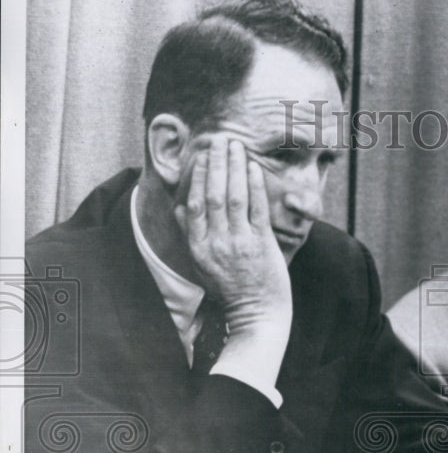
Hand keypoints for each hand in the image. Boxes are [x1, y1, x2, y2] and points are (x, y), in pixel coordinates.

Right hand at [174, 135, 291, 336]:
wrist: (256, 313)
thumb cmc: (229, 287)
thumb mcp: (200, 263)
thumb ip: (190, 234)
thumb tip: (181, 206)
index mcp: (198, 246)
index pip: (193, 203)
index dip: (196, 176)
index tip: (201, 155)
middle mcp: (215, 242)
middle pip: (211, 194)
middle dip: (214, 163)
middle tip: (218, 139)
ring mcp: (239, 243)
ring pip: (232, 197)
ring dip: (234, 167)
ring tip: (235, 145)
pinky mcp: (262, 244)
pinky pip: (257, 209)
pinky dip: (254, 185)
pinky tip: (253, 167)